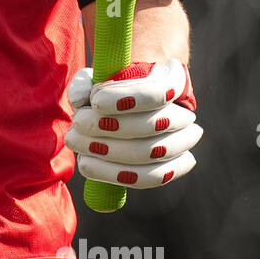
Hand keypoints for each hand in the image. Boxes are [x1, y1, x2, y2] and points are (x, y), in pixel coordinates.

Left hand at [66, 58, 201, 189]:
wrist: (121, 113)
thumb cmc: (107, 91)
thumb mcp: (94, 80)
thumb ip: (84, 84)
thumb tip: (81, 99)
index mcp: (173, 81)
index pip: (160, 91)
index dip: (129, 98)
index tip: (96, 100)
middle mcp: (184, 114)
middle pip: (154, 125)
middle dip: (109, 126)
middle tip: (78, 121)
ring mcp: (180, 145)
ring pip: (150, 154)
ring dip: (107, 150)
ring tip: (75, 140)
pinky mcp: (169, 169)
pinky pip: (148, 178)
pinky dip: (113, 173)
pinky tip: (86, 163)